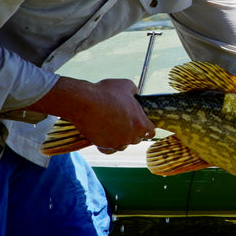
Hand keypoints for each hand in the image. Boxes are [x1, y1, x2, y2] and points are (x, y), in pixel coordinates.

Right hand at [25, 75, 155, 151]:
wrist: (84, 102)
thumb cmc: (106, 93)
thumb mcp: (126, 85)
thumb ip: (134, 91)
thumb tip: (134, 93)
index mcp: (140, 124)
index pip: (150, 132)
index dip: (147, 127)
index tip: (142, 123)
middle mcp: (130, 136)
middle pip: (137, 139)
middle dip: (133, 132)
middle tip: (125, 122)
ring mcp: (116, 142)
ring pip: (123, 145)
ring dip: (120, 139)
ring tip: (114, 129)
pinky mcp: (102, 145)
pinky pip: (109, 150)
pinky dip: (108, 146)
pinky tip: (105, 138)